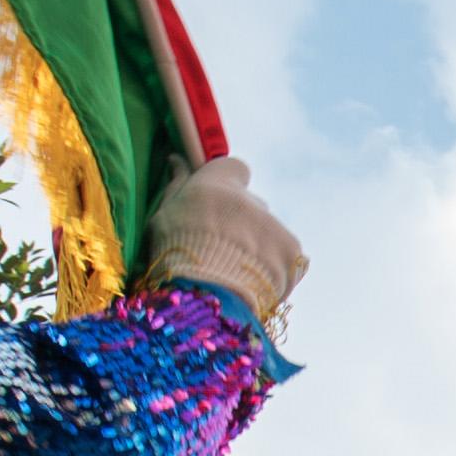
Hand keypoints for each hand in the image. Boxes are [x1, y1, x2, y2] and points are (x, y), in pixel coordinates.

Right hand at [138, 155, 308, 330]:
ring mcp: (274, 224)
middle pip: (252, 206)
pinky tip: (254, 285)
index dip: (229, 185)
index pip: (236, 168)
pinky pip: (288, 257)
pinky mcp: (293, 251)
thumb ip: (175, 185)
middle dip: (242, 223)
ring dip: (258, 248)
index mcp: (216, 184)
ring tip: (235, 275)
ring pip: (269, 233)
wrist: (206, 296)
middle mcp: (250, 199)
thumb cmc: (174, 255)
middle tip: (222, 251)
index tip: (219, 204)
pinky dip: (275, 270)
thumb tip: (177, 159)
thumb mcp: (162, 217)